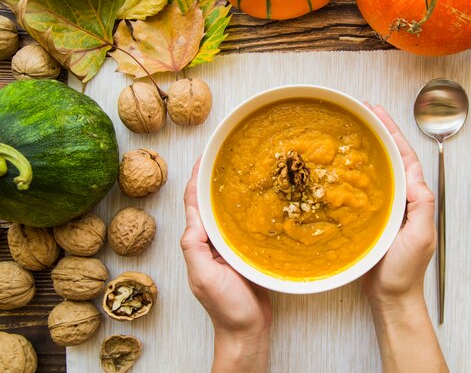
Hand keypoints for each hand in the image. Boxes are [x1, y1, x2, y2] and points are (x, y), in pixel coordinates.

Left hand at [181, 160, 271, 372]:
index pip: (193, 205)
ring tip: (243, 172)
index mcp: (198, 244)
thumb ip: (194, 249)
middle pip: (210, 204)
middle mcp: (211, 243)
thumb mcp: (204, 278)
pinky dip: (249, 210)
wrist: (248, 330)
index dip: (196, 180)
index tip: (205, 158)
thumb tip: (193, 220)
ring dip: (231, 193)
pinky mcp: (246, 253)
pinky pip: (245, 226)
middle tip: (227, 157)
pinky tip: (261, 201)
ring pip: (227, 213)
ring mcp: (229, 248)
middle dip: (214, 181)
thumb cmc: (226, 307)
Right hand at [362, 105, 446, 372]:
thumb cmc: (405, 270)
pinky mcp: (369, 218)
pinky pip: (361, 189)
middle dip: (378, 132)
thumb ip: (422, 204)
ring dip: (365, 148)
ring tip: (349, 130)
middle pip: (390, 157)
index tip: (376, 112)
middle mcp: (401, 197)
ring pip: (376, 170)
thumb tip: (414, 173)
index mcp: (415, 197)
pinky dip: (352, 173)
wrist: (391, 297)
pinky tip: (338, 166)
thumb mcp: (421, 235)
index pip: (404, 156)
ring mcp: (385, 207)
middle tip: (360, 111)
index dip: (392, 132)